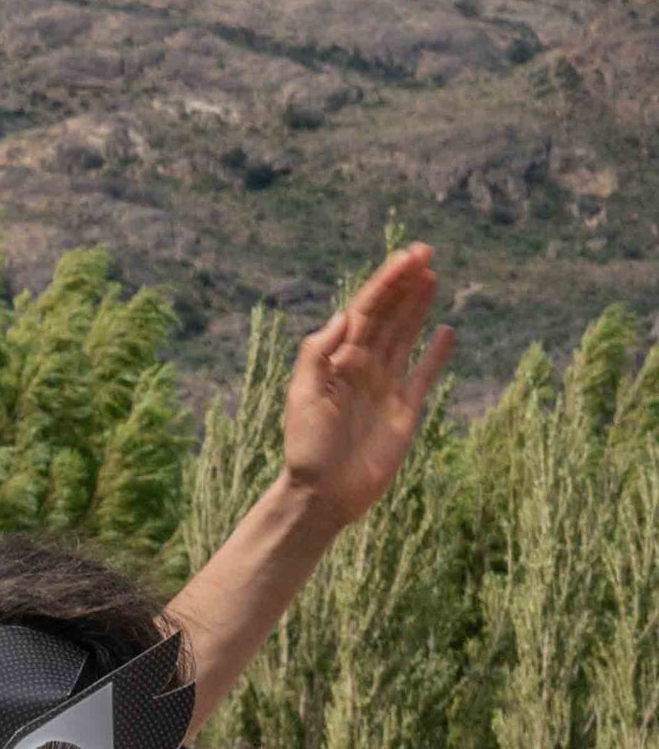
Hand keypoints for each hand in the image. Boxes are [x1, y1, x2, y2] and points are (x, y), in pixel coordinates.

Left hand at [277, 241, 452, 525]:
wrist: (323, 495)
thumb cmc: (306, 448)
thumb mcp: (302, 397)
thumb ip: (318, 355)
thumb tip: (345, 315)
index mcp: (337, 361)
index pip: (366, 312)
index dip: (386, 283)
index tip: (407, 257)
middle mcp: (362, 369)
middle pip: (388, 317)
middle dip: (404, 285)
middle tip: (426, 253)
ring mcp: (385, 388)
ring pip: (406, 338)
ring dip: (418, 308)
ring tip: (432, 277)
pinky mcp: (405, 411)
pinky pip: (424, 375)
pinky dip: (435, 355)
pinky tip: (447, 331)